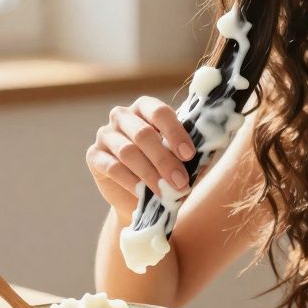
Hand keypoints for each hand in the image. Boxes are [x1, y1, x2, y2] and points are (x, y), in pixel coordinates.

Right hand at [85, 97, 196, 216]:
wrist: (141, 199)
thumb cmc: (167, 171)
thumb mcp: (184, 160)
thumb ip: (196, 150)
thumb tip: (213, 141)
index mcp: (146, 108)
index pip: (159, 112)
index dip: (175, 133)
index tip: (189, 155)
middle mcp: (122, 116)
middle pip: (143, 134)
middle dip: (165, 160)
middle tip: (181, 182)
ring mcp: (105, 134)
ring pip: (128, 152)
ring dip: (150, 174)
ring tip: (166, 192)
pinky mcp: (94, 156)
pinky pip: (112, 167)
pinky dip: (131, 182)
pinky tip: (143, 194)